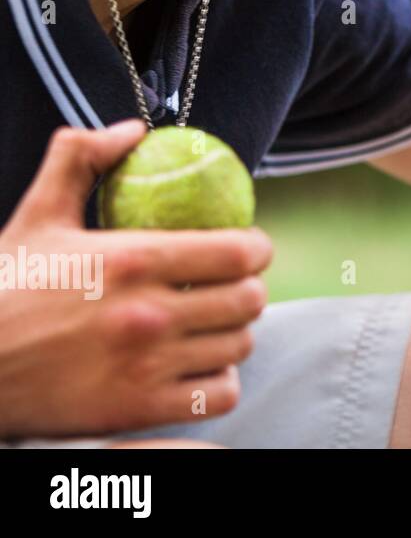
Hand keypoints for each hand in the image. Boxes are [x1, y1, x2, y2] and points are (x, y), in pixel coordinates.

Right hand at [0, 120, 272, 438]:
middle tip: (228, 290)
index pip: (242, 252)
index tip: (246, 250)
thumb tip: (132, 129)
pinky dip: (218, 381)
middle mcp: (148, 313)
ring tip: (211, 327)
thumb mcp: (37, 217)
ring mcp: (147, 366)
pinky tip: (197, 367)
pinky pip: (220, 395)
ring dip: (233, 334)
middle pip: (251, 300)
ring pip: (240, 347)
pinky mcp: (139, 410)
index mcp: (132, 259)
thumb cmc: (4, 289)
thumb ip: (80, 159)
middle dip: (247, 291)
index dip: (256, 249)